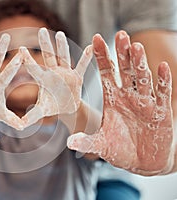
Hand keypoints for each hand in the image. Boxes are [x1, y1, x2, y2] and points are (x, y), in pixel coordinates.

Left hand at [21, 28, 92, 126]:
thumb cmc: (52, 107)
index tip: (20, 49)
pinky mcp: (76, 77)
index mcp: (43, 80)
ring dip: (62, 47)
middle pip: (49, 57)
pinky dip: (86, 58)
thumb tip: (18, 125)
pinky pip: (82, 66)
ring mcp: (65, 74)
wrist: (66, 108)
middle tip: (41, 30)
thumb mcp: (41, 111)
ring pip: (64, 58)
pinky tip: (91, 47)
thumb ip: (31, 116)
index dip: (27, 59)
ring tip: (60, 34)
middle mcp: (53, 74)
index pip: (34, 68)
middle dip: (45, 44)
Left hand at [67, 31, 173, 174]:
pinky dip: (163, 81)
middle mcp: (128, 96)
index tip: (95, 38)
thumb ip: (85, 141)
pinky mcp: (160, 112)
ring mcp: (145, 102)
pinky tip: (162, 67)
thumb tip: (68, 143)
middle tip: (120, 34)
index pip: (106, 72)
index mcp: (112, 99)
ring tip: (135, 47)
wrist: (142, 163)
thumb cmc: (120, 149)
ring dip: (140, 63)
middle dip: (122, 53)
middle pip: (125, 70)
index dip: (101, 56)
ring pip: (142, 78)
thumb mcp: (100, 145)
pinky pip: (162, 94)